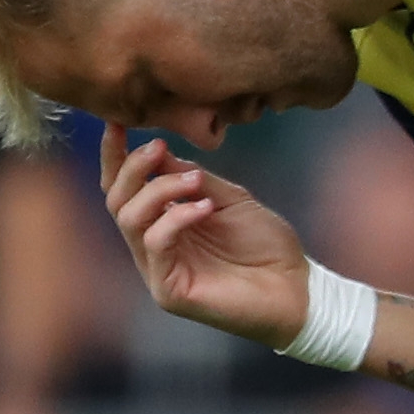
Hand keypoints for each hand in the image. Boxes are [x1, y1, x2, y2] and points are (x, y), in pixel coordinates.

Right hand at [100, 131, 317, 347]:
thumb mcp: (230, 198)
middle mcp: (154, 246)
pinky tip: (206, 207)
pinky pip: (156, 244)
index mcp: (165, 222)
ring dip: (159, 190)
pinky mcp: (169, 291)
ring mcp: (158, 270)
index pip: (124, 189)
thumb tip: (158, 153)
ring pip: (129, 219)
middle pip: (116, 201)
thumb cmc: (267, 246)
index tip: (117, 122)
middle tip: (159, 146)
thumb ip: (193, 178)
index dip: (115, 156)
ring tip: (196, 180)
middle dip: (132, 168)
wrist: (297, 288)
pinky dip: (177, 218)